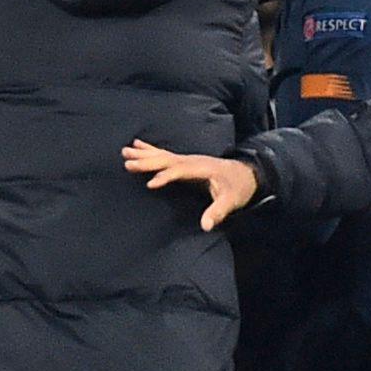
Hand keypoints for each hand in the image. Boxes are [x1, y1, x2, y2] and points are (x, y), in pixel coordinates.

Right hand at [124, 141, 259, 230]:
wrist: (245, 174)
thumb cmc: (237, 188)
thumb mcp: (231, 201)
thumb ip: (218, 212)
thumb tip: (205, 226)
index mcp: (202, 168)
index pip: (180, 171)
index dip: (165, 176)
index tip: (149, 184)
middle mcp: (192, 161)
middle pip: (166, 159)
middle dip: (147, 161)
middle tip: (127, 162)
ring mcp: (188, 159)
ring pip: (162, 154)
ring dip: (143, 153)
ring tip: (125, 151)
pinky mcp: (185, 161)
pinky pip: (164, 154)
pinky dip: (150, 149)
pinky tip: (138, 145)